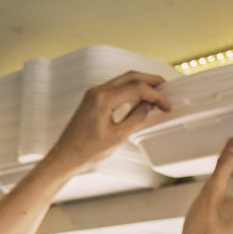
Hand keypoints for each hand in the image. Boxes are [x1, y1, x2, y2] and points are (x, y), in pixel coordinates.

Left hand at [42, 71, 171, 174]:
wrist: (64, 157)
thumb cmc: (86, 151)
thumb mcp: (117, 137)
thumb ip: (136, 119)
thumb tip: (148, 106)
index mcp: (103, 99)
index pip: (137, 88)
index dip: (155, 95)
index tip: (166, 105)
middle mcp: (97, 91)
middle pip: (131, 76)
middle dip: (151, 80)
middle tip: (167, 88)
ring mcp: (93, 94)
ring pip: (123, 80)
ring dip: (141, 83)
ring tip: (156, 93)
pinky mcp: (92, 99)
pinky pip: (115, 88)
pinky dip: (130, 89)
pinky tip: (139, 98)